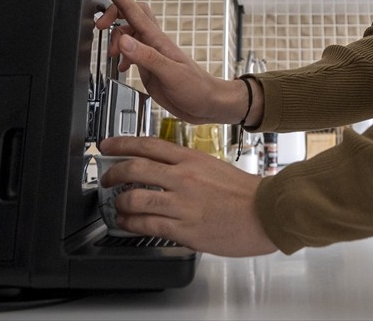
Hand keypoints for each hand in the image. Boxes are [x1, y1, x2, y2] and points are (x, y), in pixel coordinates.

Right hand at [94, 0, 239, 123]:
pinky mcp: (150, 66)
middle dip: (112, 15)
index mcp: (157, 40)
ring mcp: (152, 53)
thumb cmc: (196, 88)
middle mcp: (153, 43)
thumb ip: (146, 56)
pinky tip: (122, 67)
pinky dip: (122, 56)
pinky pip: (131, 52)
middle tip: (99, 27)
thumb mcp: (170, 73)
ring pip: (128, 33)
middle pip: (129, 15)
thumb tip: (123, 40)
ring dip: (116, 40)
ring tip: (113, 55)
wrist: (208, 104)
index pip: (133, 10)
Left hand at [98, 136, 276, 256]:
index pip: (148, 145)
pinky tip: (128, 224)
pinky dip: (130, 224)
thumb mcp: (213, 166)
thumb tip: (162, 169)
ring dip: (119, 203)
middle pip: (135, 168)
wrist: (266, 212)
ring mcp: (183, 203)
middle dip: (113, 173)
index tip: (106, 146)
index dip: (121, 144)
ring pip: (135, 198)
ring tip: (117, 207)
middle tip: (106, 178)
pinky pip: (147, 224)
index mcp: (191, 159)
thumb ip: (186, 166)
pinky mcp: (185, 229)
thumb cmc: (244, 193)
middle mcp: (183, 177)